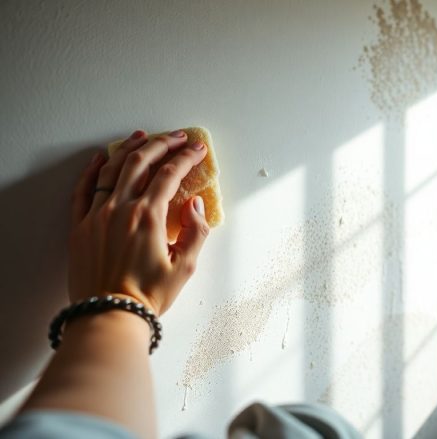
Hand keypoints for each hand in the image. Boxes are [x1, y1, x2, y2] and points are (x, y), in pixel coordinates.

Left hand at [68, 129, 209, 314]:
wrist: (109, 315)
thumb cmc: (147, 296)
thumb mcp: (185, 267)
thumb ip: (196, 231)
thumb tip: (195, 205)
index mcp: (148, 217)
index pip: (170, 175)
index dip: (187, 158)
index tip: (198, 150)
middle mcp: (121, 209)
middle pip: (141, 163)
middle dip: (162, 145)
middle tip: (177, 138)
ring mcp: (96, 215)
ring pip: (113, 170)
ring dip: (131, 149)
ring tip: (143, 137)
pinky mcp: (80, 226)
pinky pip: (84, 189)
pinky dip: (93, 169)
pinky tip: (102, 158)